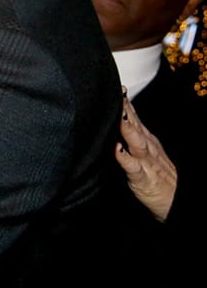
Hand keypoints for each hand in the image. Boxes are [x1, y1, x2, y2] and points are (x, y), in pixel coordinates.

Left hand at [117, 96, 176, 221]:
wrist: (175, 201)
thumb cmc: (155, 175)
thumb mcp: (143, 152)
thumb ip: (129, 136)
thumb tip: (111, 120)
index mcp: (145, 140)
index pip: (133, 117)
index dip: (125, 102)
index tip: (115, 86)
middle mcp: (147, 148)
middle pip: (134, 125)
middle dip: (126, 109)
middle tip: (116, 93)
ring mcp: (146, 162)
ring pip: (136, 142)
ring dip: (128, 128)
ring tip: (119, 116)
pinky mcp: (143, 179)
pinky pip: (133, 168)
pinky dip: (125, 158)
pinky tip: (118, 150)